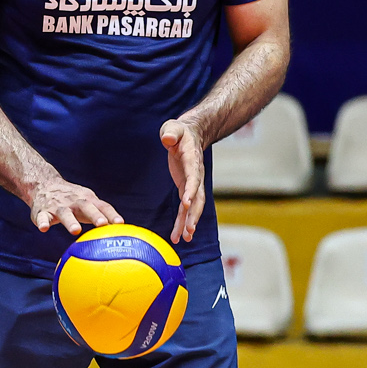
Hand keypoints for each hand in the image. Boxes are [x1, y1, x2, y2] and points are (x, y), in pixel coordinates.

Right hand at [27, 172, 122, 234]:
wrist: (44, 184)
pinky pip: (42, 217)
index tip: (120, 224)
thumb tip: (122, 234)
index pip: (103, 206)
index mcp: (87, 200)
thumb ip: (102, 216)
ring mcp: (58, 206)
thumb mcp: (88, 204)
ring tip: (76, 230)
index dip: (111, 214)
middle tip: (103, 224)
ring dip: (70, 221)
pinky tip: (44, 229)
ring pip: (64, 213)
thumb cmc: (73, 200)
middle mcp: (74, 201)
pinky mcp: (42, 211)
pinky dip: (43, 222)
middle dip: (95, 215)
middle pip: (86, 207)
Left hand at [159, 118, 205, 244]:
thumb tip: (168, 139)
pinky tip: (177, 236)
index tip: (187, 203)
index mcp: (192, 160)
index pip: (193, 177)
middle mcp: (196, 175)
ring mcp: (193, 184)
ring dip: (189, 223)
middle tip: (189, 231)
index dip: (192, 190)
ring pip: (194, 207)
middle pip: (198, 198)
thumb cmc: (179, 131)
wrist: (190, 135)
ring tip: (184, 239)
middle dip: (194, 215)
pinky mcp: (186, 189)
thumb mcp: (172, 128)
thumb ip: (171, 132)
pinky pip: (185, 208)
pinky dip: (182, 221)